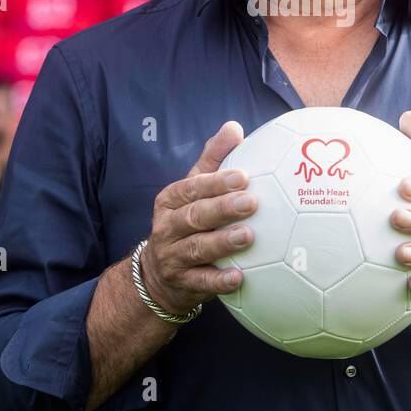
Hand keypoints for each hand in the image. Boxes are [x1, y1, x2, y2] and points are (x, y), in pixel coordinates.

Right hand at [141, 122, 255, 316]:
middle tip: (251, 202)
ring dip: (222, 242)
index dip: (216, 182)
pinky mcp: (182, 284)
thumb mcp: (193, 190)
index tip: (243, 176)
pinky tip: (239, 277)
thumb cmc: (186, 221)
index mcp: (171, 200)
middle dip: (222, 209)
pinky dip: (218, 280)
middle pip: (194, 216)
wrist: (158, 274)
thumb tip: (234, 127)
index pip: (192, 188)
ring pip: (196, 248)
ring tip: (248, 236)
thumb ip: (213, 160)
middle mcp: (167, 227)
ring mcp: (172, 257)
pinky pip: (200, 282)